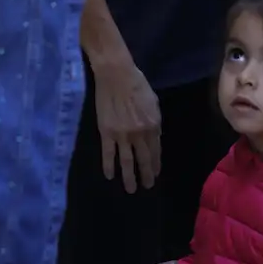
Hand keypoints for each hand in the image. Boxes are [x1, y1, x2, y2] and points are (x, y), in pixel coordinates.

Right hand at [93, 58, 160, 192]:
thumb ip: (154, 121)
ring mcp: (122, 134)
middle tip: (147, 186)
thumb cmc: (136, 83)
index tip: (156, 173)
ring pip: (127, 161)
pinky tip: (110, 176)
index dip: (156, 163)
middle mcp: (139, 133)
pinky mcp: (106, 132)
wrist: (116, 74)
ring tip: (131, 189)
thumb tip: (153, 136)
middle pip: (144, 158)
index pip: (156, 149)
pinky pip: (108, 154)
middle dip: (146, 174)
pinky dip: (109, 166)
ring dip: (129, 177)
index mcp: (153, 124)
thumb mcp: (153, 102)